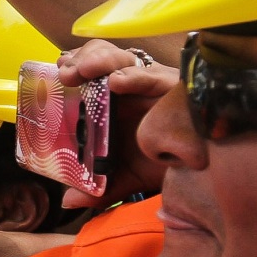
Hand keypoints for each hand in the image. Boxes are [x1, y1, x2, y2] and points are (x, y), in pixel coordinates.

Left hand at [54, 40, 179, 198]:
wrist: (199, 171)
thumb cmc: (161, 163)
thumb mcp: (125, 177)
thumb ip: (97, 189)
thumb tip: (69, 200)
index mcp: (113, 100)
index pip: (90, 71)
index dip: (73, 65)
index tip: (57, 72)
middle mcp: (132, 86)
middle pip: (103, 57)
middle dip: (82, 59)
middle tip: (65, 73)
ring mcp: (153, 83)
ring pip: (124, 59)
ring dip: (100, 60)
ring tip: (82, 71)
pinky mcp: (176, 88)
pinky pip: (155, 77)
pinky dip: (136, 77)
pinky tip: (117, 82)